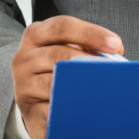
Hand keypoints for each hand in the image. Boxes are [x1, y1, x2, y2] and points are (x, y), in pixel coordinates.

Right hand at [11, 16, 121, 138]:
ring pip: (52, 84)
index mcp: (36, 35)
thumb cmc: (58, 70)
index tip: (115, 44)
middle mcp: (24, 57)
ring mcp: (23, 85)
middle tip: (112, 70)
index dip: (90, 33)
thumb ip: (88, 46)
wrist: (33, 101)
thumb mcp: (68, 51)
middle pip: (58, 54)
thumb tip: (115, 53)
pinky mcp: (27, 110)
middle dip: (88, 61)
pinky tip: (85, 111)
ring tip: (101, 90)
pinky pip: (50, 110)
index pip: (62, 27)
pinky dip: (68, 110)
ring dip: (79, 87)